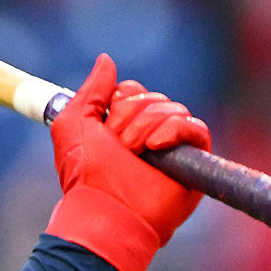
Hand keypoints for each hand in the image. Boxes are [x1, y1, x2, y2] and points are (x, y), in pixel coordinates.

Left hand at [45, 53, 211, 270]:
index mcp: (123, 127)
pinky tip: (156, 148)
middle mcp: (149, 135)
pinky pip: (196, 128)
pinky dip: (176, 131)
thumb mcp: (74, 124)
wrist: (104, 210)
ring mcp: (173, 149)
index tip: (107, 124)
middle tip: (120, 145)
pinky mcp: (194, 163)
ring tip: (135, 153)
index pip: (134, 91)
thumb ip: (89, 90)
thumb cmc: (85, 174)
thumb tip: (106, 60)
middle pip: (154, 98)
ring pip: (173, 109)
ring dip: (147, 127)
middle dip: (130, 116)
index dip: (121, 99)